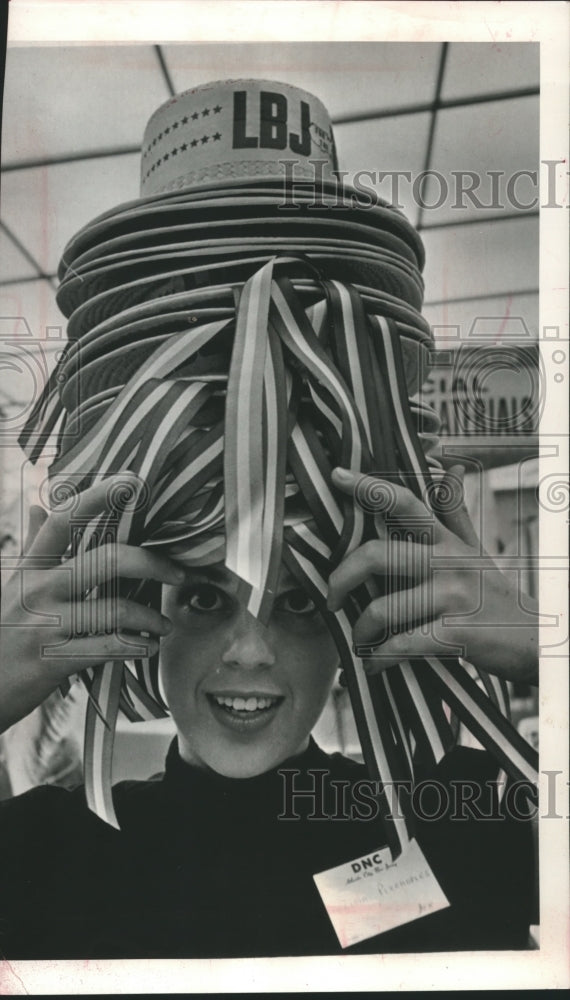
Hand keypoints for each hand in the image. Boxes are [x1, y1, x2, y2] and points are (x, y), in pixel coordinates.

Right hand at [0, 474, 184, 732]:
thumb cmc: (2, 630)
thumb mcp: (12, 584)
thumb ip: (31, 545)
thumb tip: (36, 506)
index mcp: (31, 565)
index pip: (64, 519)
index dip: (99, 496)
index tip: (133, 481)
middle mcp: (37, 588)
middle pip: (105, 560)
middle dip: (152, 563)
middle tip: (179, 574)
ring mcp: (44, 624)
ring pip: (114, 609)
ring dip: (150, 617)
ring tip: (164, 625)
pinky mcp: (52, 659)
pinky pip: (108, 647)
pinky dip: (136, 646)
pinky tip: (148, 647)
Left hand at [327, 466, 537, 684]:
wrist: (536, 641)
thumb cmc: (495, 597)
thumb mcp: (476, 552)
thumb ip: (455, 514)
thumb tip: (451, 470)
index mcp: (447, 541)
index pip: (405, 504)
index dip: (369, 487)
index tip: (338, 475)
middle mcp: (448, 562)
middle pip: (376, 556)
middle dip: (340, 579)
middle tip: (332, 599)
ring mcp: (454, 597)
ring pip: (382, 608)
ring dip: (360, 632)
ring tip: (359, 642)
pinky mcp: (458, 633)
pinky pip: (402, 644)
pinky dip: (380, 658)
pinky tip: (374, 664)